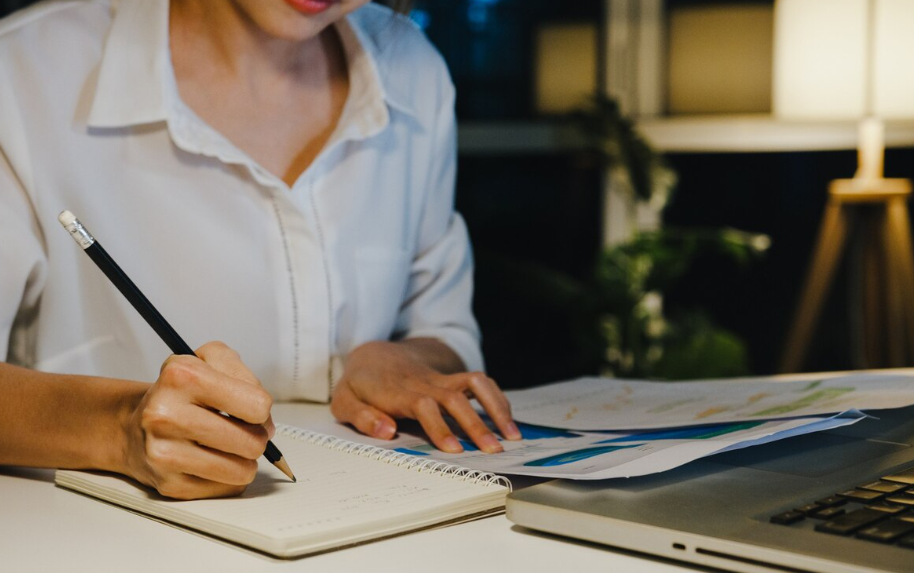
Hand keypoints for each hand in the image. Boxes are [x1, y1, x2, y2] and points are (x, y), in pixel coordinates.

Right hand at [120, 341, 273, 499]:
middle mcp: (166, 415)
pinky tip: (212, 461)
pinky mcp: (168, 484)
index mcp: (182, 377)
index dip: (262, 409)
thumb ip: (246, 377)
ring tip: (228, 446)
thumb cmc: (180, 393)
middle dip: (256, 437)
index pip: (257, 405)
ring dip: (244, 460)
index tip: (250, 409)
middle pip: (252, 442)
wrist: (133, 425)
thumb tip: (266, 422)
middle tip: (242, 430)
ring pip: (242, 471)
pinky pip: (226, 488)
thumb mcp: (209, 359)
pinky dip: (228, 476)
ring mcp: (164, 453)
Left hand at [330, 340, 520, 453]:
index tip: (455, 450)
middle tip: (494, 451)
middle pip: (455, 399)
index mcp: (397, 392)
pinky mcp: (452, 378)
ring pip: (474, 384)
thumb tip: (387, 431)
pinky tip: (508, 420)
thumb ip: (362, 416)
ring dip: (496, 407)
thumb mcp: (344, 401)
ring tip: (513, 435)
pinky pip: (480, 382)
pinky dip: (497, 398)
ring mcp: (441, 379)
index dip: (440, 427)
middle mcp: (424, 384)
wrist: (374, 354)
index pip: (423, 406)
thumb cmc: (360, 384)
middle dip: (476, 424)